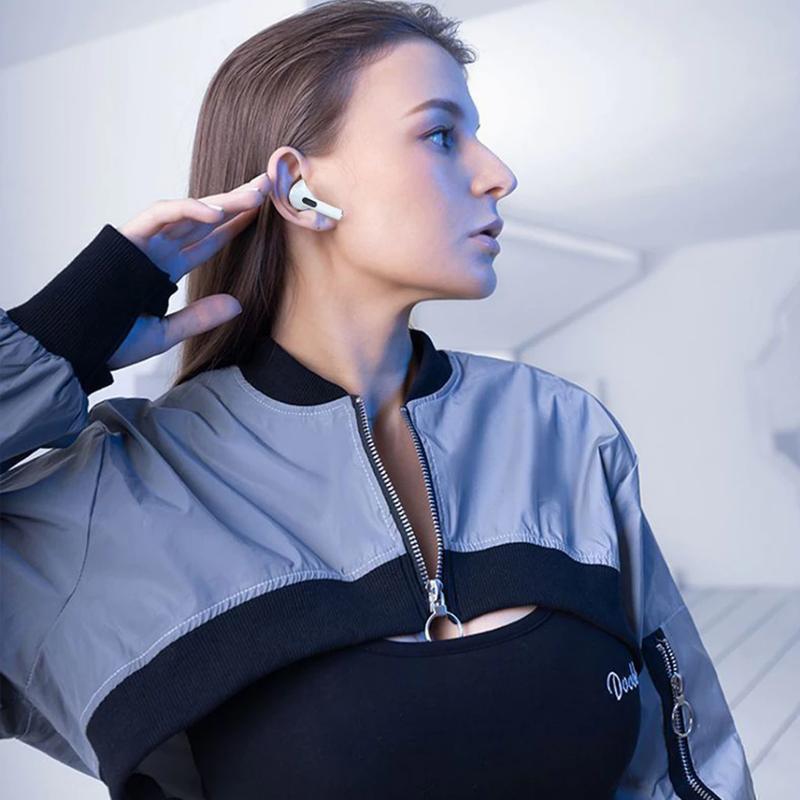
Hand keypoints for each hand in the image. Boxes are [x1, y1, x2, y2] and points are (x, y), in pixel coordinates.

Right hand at [107, 172, 271, 370]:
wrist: (71, 344)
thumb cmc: (109, 339)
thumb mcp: (165, 333)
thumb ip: (199, 317)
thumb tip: (238, 304)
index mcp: (165, 269)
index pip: (207, 242)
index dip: (234, 226)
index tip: (262, 213)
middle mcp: (156, 250)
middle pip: (203, 220)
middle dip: (236, 203)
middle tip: (267, 187)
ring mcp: (142, 241)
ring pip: (188, 212)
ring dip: (221, 202)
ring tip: (255, 193)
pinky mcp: (127, 237)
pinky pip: (160, 214)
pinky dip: (187, 210)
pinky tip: (217, 212)